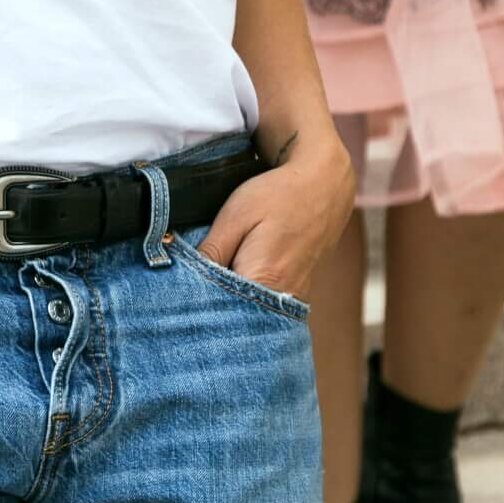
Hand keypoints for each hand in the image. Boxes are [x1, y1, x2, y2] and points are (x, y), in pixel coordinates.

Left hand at [201, 131, 355, 302]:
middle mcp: (283, 298)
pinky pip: (265, 305)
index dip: (197, 300)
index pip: (220, 309)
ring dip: (229, 301)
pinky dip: (247, 297)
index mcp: (264, 279)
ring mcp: (293, 299)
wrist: (323, 186)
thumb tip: (185, 277)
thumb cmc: (278, 196)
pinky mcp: (297, 293)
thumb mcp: (236, 216)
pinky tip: (234, 278)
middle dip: (212, 304)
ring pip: (251, 312)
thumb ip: (212, 251)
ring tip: (213, 278)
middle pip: (237, 316)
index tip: (180, 287)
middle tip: (191, 284)